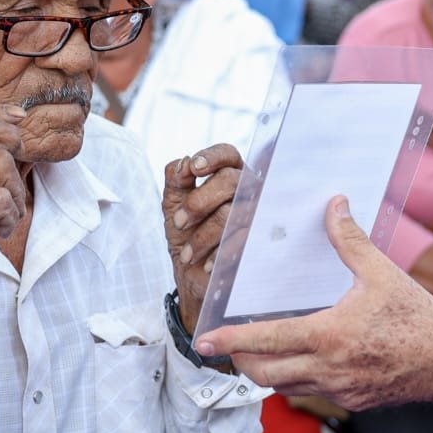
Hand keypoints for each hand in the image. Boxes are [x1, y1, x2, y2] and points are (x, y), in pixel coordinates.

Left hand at [163, 143, 244, 331]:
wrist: (194, 278)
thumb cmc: (186, 236)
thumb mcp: (173, 206)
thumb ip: (176, 181)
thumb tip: (183, 162)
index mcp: (228, 177)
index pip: (228, 155)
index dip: (213, 157)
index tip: (194, 169)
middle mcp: (247, 192)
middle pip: (230, 180)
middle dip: (198, 202)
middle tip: (178, 223)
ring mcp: (256, 216)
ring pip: (231, 213)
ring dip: (202, 236)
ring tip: (187, 254)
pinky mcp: (258, 242)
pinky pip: (240, 239)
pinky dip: (216, 253)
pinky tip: (206, 264)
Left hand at [197, 197, 432, 410]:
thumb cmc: (419, 319)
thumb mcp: (383, 274)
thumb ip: (350, 241)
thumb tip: (334, 204)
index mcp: (329, 336)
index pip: (265, 341)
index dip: (229, 340)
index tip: (203, 339)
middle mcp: (327, 369)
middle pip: (262, 374)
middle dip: (239, 359)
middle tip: (229, 343)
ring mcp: (338, 391)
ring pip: (283, 387)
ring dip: (267, 370)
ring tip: (261, 348)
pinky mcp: (350, 402)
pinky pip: (310, 391)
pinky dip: (297, 377)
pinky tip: (305, 357)